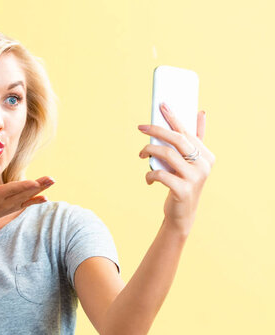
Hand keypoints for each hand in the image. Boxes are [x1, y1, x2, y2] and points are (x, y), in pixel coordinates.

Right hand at [0, 176, 55, 229]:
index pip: (12, 190)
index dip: (23, 186)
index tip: (34, 183)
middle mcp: (6, 202)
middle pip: (24, 192)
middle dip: (38, 185)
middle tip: (51, 179)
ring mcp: (12, 205)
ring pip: (28, 196)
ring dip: (41, 189)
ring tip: (52, 180)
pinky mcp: (15, 206)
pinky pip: (27, 204)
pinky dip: (36, 201)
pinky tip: (46, 198)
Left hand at [137, 103, 215, 234]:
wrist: (182, 214)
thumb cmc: (183, 183)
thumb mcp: (190, 162)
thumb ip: (195, 140)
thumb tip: (201, 113)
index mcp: (207, 155)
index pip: (187, 131)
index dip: (174, 117)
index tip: (161, 105)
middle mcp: (204, 165)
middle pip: (177, 140)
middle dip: (157, 130)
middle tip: (141, 127)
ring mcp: (195, 178)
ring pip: (167, 155)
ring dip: (149, 151)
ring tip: (141, 154)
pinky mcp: (183, 190)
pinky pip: (160, 175)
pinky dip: (150, 174)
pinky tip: (148, 179)